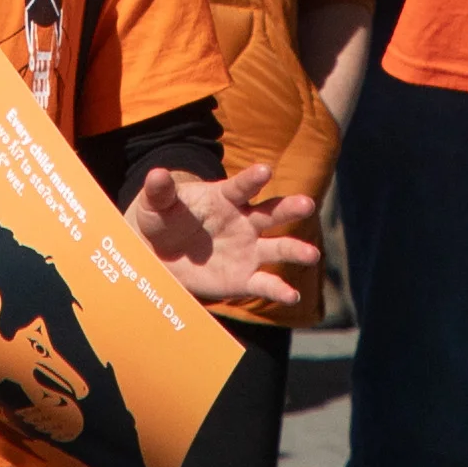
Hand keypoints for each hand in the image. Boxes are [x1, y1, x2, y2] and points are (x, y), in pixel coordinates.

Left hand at [131, 162, 322, 315]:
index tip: (265, 170)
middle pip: (271, 213)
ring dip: (296, 250)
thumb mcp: (155, 204)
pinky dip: (280, 289)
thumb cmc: (161, 220)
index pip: (241, 187)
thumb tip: (157, 174)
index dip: (252, 178)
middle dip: (289, 208)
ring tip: (311, 255)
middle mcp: (243, 222)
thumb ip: (160, 191)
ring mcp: (247, 250)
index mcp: (224, 198)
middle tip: (307, 204)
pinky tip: (293, 295)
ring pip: (277, 248)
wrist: (158, 254)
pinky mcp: (243, 278)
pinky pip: (265, 283)